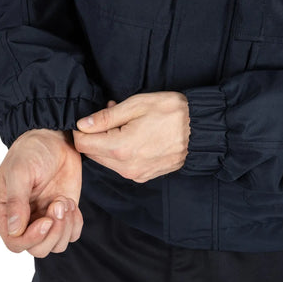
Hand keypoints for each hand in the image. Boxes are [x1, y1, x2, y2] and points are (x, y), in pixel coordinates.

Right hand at [0, 129, 83, 257]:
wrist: (55, 139)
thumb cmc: (31, 152)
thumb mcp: (20, 172)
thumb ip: (16, 201)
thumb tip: (14, 229)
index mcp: (6, 212)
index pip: (15, 243)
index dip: (32, 238)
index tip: (47, 219)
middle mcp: (26, 220)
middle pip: (38, 249)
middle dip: (54, 231)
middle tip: (59, 203)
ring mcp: (46, 217)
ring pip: (57, 244)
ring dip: (66, 226)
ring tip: (64, 200)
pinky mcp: (65, 213)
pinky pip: (73, 233)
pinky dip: (76, 223)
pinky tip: (72, 204)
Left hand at [73, 92, 190, 182]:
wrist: (202, 131)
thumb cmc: (172, 113)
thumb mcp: (137, 105)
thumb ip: (106, 117)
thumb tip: (83, 124)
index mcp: (121, 148)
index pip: (82, 144)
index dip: (81, 129)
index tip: (90, 119)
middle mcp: (126, 167)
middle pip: (92, 154)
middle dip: (95, 135)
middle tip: (111, 116)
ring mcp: (136, 174)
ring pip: (106, 160)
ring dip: (108, 143)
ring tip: (126, 124)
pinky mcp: (144, 176)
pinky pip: (122, 166)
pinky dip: (121, 152)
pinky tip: (134, 136)